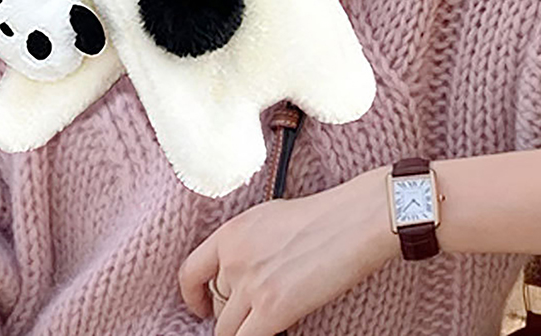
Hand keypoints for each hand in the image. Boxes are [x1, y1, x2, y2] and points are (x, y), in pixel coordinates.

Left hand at [178, 165, 397, 335]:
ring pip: (226, 330)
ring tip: (261, 325)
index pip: (189, 272)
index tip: (202, 306)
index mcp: (229, 232)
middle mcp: (233, 258)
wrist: (351, 221)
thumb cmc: (319, 216)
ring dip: (242, 331)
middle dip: (229, 315)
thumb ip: (244, 244)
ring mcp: (250, 285)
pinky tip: (272, 333)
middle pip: (214, 305)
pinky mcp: (272, 309)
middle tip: (248, 317)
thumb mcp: (266, 218)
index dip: (192, 296)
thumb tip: (238, 270)